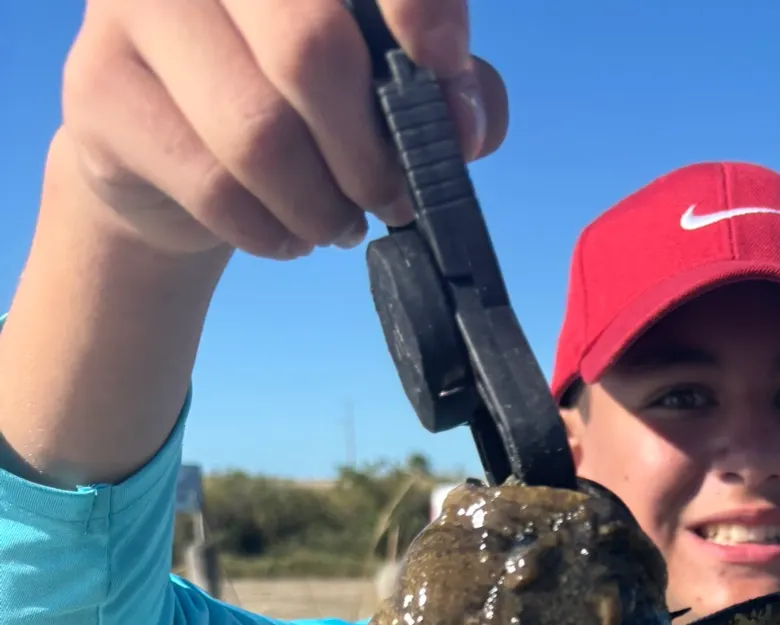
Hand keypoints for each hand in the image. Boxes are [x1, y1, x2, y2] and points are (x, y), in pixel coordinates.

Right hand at [56, 0, 508, 260]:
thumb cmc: (298, 104)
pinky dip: (272, 231)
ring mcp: (134, 6)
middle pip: (310, 49)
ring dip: (322, 207)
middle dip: (370, 152)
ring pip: (258, 133)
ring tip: (339, 223)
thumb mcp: (386, 85)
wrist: (171, 159)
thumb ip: (446, 88)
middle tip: (392, 199)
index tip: (443, 65)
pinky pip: (213, 185)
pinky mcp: (98, 86)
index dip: (418, 4)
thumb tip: (466, 122)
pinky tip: (286, 231)